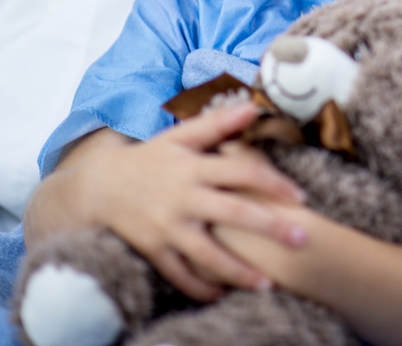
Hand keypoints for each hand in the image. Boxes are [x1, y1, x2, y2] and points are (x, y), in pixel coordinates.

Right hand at [76, 102, 306, 300]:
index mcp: (193, 167)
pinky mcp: (153, 250)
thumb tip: (253, 106)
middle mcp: (183, 198)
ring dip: (238, 271)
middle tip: (304, 239)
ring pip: (207, 253)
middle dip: (271, 227)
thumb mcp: (179, 136)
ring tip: (268, 284)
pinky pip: (179, 275)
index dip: (273, 183)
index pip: (241, 171)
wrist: (98, 187)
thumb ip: (217, 123)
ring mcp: (167, 227)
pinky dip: (200, 288)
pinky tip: (223, 295)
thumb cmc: (149, 159)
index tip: (300, 197)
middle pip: (233, 213)